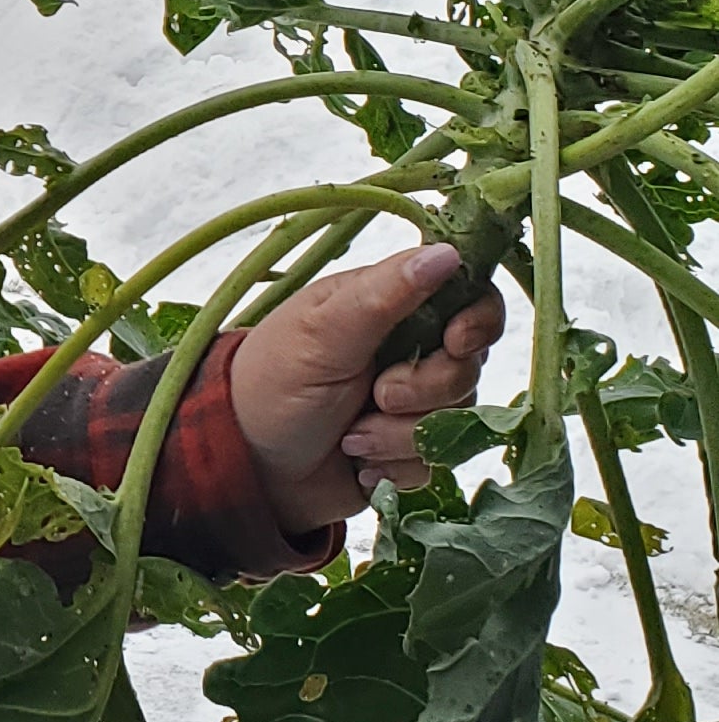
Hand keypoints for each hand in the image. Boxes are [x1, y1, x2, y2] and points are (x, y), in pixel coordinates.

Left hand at [229, 241, 505, 531]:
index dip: (477, 322)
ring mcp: (410, 402)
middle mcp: (407, 349)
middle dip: (424, 390)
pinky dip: (397, 466)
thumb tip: (446, 253)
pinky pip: (437, 462)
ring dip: (401, 435)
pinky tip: (358, 463)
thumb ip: (386, 294)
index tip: (454, 342)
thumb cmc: (271, 384)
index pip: (469, 298)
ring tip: (351, 437)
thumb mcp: (323, 332)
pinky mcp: (406, 449)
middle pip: (468, 366)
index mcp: (389, 305)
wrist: (244, 468)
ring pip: (456, 420)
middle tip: (374, 395)